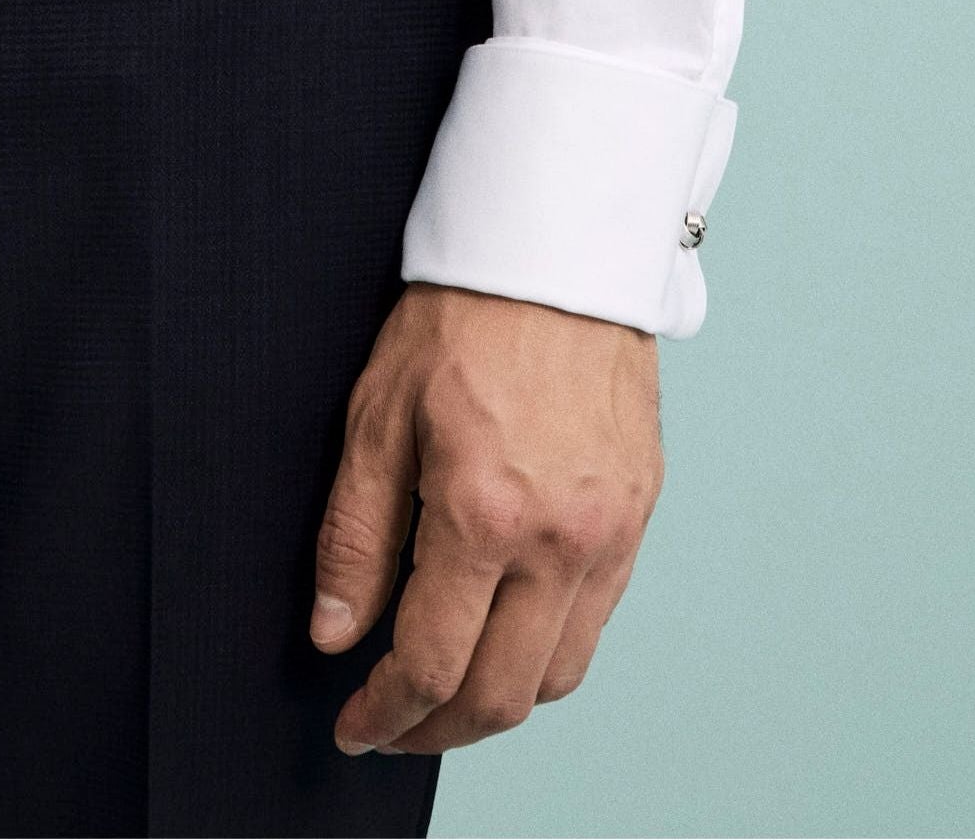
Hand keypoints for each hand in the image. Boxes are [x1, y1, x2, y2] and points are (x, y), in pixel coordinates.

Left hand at [310, 283, 661, 753]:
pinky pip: (598, 620)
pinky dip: (548, 650)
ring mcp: (611, 531)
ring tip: (445, 689)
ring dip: (497, 702)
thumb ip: (355, 536)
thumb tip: (334, 633)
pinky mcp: (639, 513)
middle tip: (392, 726)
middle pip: (501, 695)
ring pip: (558, 675)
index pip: (431, 663)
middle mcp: (560, 538)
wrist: (557, 245)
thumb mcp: (378, 413)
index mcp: (484, 512)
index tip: (355, 728)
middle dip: (436, 730)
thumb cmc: (461, 314)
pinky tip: (506, 630)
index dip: (385, 714)